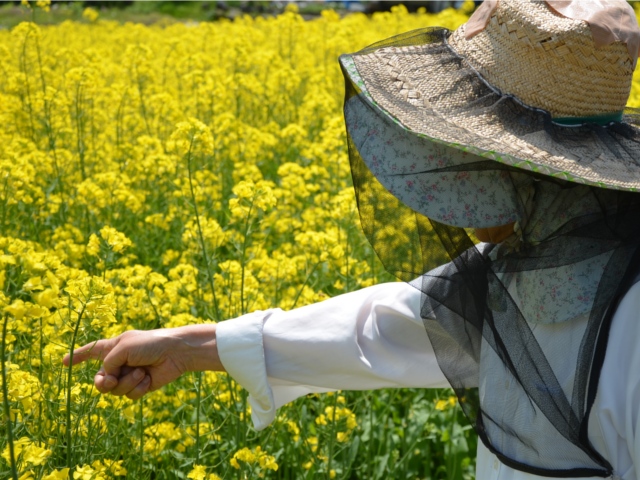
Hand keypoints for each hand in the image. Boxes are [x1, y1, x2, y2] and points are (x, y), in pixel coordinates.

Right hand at [62, 324, 223, 399]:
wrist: (176, 353)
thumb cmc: (151, 343)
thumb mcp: (124, 347)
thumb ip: (108, 362)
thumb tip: (106, 378)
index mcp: (114, 347)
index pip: (91, 351)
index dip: (77, 356)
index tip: (63, 362)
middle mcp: (120, 362)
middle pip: (99, 380)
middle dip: (103, 383)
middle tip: (110, 381)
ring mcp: (130, 375)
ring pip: (115, 390)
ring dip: (127, 382)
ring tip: (141, 372)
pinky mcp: (141, 386)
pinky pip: (129, 395)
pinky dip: (137, 388)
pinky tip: (148, 379)